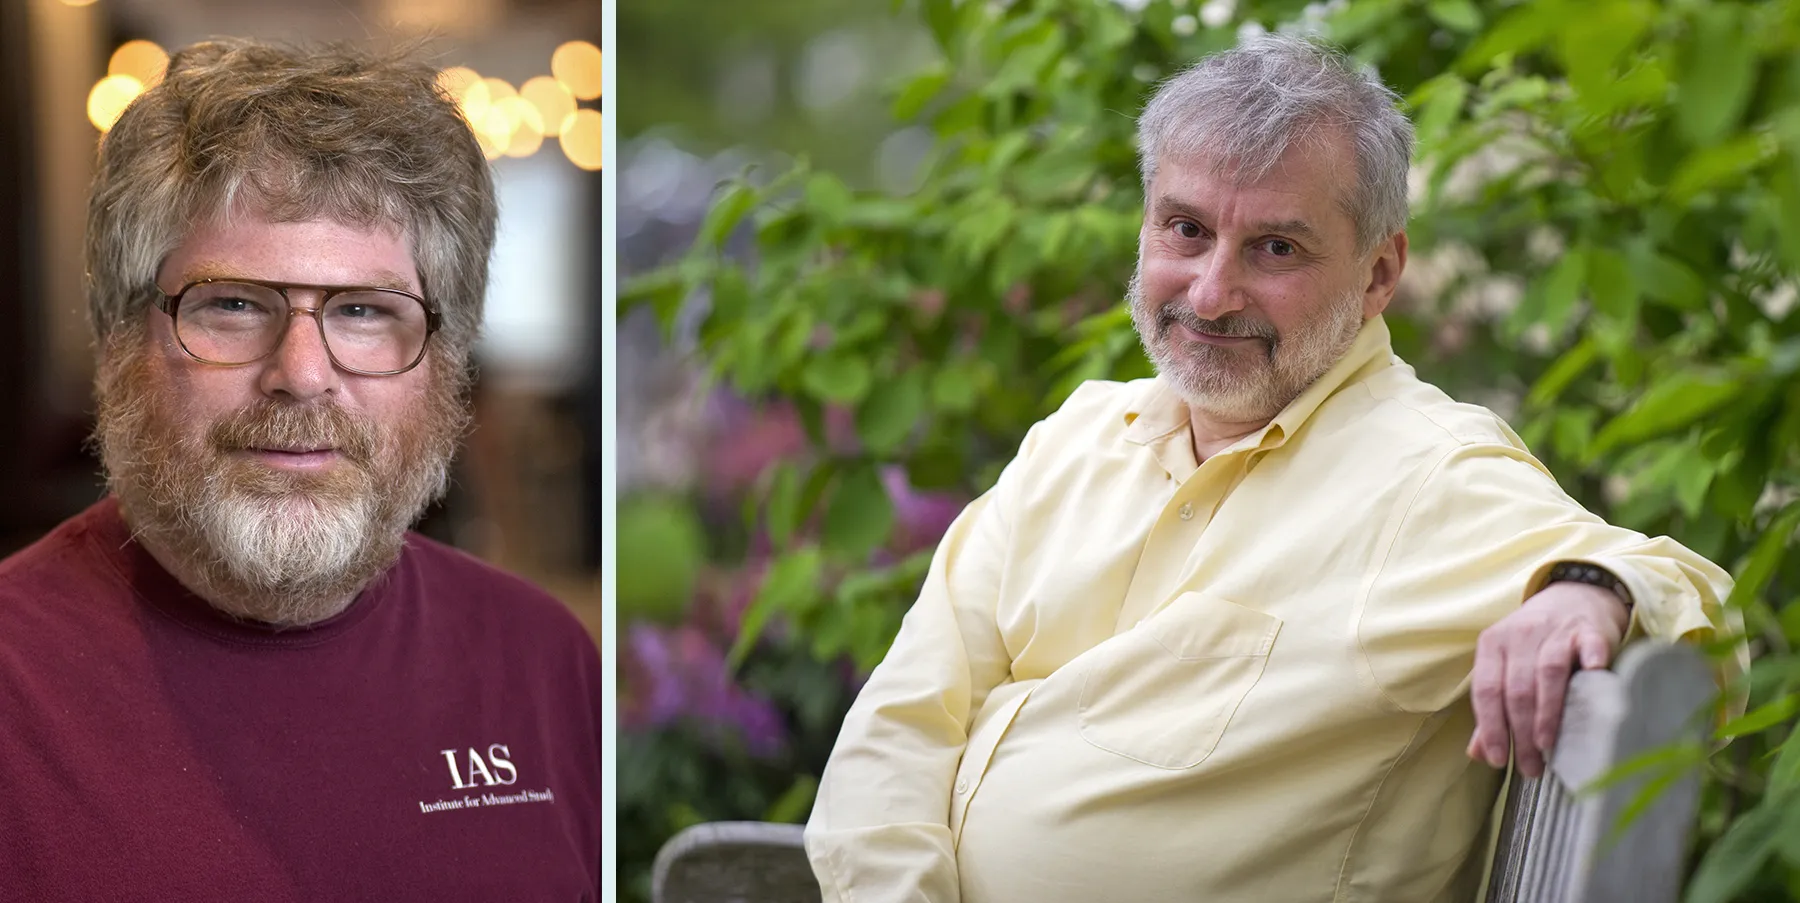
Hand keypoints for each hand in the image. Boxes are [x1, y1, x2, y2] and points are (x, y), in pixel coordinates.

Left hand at [1466, 582, 1627, 777]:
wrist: (1573, 597)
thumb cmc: (1536, 644)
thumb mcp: (1506, 667)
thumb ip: (1493, 708)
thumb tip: (1479, 752)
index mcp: (1492, 645)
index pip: (1486, 690)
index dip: (1490, 727)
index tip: (1498, 759)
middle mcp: (1520, 635)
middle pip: (1516, 689)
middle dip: (1521, 733)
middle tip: (1530, 766)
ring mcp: (1555, 630)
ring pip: (1547, 673)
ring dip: (1546, 713)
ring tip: (1547, 745)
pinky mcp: (1588, 629)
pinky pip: (1589, 646)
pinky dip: (1591, 662)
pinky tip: (1593, 680)